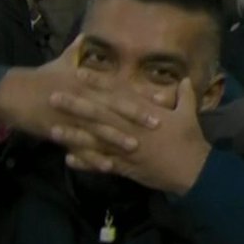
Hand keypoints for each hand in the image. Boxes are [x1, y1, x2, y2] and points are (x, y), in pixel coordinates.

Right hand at [0, 38, 160, 142]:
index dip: (141, 94)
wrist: (10, 92)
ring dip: (117, 138)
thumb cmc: (41, 76)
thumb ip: (77, 50)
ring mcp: (70, 115)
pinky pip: (78, 147)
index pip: (120, 88)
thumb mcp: (61, 61)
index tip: (162, 99)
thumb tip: (86, 37)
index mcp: (88, 81)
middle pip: (113, 107)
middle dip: (136, 116)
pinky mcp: (58, 132)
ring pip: (97, 128)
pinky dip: (92, 157)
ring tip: (136, 146)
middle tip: (158, 124)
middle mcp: (83, 96)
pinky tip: (107, 166)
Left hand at [63, 78, 211, 194]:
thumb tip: (184, 79)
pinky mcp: (125, 168)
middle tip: (53, 97)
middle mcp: (131, 129)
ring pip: (95, 141)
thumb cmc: (190, 140)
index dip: (98, 84)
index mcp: (144, 114)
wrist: (192, 170)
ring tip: (52, 129)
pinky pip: (101, 164)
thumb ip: (184, 95)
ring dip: (73, 135)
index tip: (79, 73)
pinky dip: (85, 162)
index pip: (117, 95)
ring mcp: (126, 150)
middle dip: (75, 106)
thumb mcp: (189, 114)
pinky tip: (68, 158)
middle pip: (99, 116)